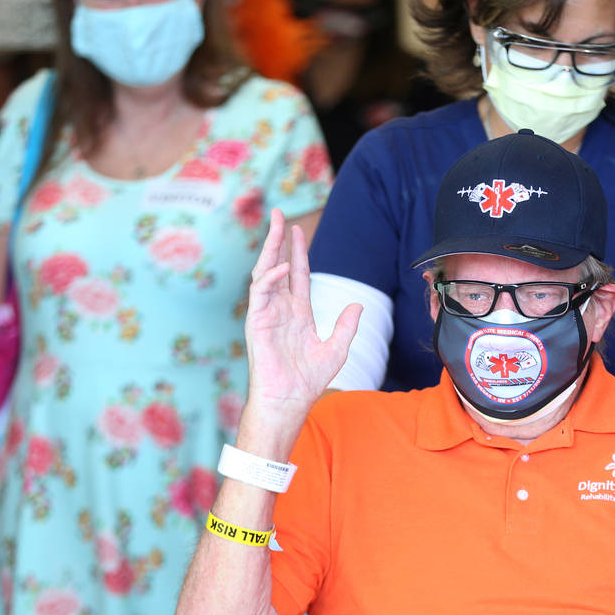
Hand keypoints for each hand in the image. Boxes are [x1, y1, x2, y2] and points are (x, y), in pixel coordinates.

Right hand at [243, 209, 360, 423]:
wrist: (289, 399)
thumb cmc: (309, 379)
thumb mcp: (337, 348)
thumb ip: (347, 325)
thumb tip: (357, 305)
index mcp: (298, 312)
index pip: (297, 274)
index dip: (297, 252)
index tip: (296, 230)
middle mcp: (281, 308)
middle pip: (278, 265)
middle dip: (278, 240)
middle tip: (278, 215)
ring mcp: (267, 313)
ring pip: (265, 272)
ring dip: (269, 248)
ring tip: (275, 226)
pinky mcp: (256, 321)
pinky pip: (261, 292)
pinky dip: (270, 277)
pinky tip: (281, 266)